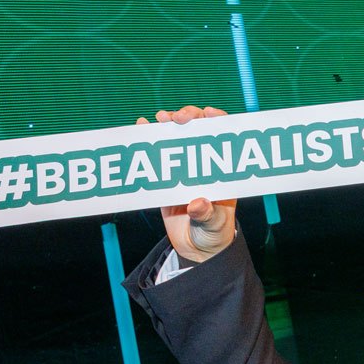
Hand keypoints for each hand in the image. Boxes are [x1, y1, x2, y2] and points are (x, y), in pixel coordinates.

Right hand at [137, 105, 236, 262]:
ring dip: (167, 124)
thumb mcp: (214, 225)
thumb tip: (197, 203)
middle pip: (197, 130)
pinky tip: (140, 129)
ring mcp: (184, 169)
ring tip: (158, 119)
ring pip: (176, 138)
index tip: (209, 113)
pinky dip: (148, 141)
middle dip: (188, 117)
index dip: (218, 120)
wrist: (197, 250)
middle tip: (177, 118)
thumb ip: (207, 214)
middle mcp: (203, 164)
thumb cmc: (215, 234)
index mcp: (222, 170)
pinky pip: (157, 156)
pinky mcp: (166, 179)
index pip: (223, 137)